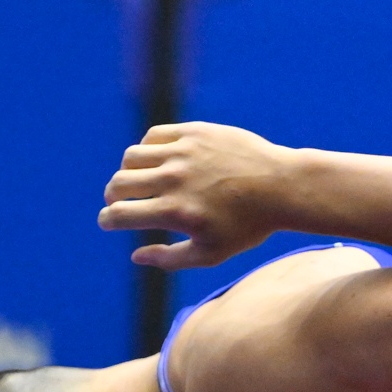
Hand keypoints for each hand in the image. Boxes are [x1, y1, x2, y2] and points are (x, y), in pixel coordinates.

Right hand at [97, 121, 295, 269]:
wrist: (283, 187)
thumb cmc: (249, 225)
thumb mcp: (212, 253)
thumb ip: (170, 259)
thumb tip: (135, 255)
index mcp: (176, 212)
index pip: (119, 214)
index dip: (108, 220)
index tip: (110, 221)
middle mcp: (175, 180)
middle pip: (118, 183)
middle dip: (114, 197)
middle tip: (122, 203)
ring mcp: (184, 152)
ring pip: (132, 157)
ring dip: (128, 172)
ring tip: (140, 182)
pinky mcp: (195, 132)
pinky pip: (154, 135)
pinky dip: (148, 148)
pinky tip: (158, 160)